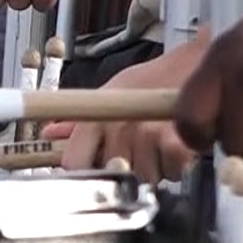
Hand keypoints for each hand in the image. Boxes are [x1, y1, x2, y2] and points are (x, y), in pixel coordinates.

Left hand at [46, 39, 203, 182]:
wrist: (194, 63)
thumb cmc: (151, 79)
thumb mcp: (109, 94)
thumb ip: (78, 120)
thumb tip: (48, 135)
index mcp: (96, 118)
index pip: (74, 163)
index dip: (83, 171)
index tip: (94, 169)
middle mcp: (118, 128)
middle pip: (114, 175)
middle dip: (127, 170)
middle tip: (138, 151)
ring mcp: (147, 135)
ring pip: (145, 178)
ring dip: (155, 169)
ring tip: (159, 146)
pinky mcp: (177, 141)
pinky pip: (172, 172)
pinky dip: (177, 166)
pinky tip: (175, 149)